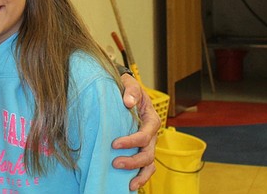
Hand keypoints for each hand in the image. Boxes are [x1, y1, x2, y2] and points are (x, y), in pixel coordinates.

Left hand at [112, 73, 159, 190]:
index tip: (114, 144)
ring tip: (128, 184)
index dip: (131, 142)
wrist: (126, 89)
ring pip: (149, 164)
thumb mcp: (130, 84)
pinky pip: (144, 166)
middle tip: (115, 163)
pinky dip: (140, 176)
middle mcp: (152, 135)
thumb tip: (128, 102)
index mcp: (151, 120)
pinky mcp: (140, 148)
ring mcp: (147, 144)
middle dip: (133, 161)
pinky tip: (129, 184)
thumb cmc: (128, 87)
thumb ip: (131, 91)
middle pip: (148, 154)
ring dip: (139, 174)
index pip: (144, 136)